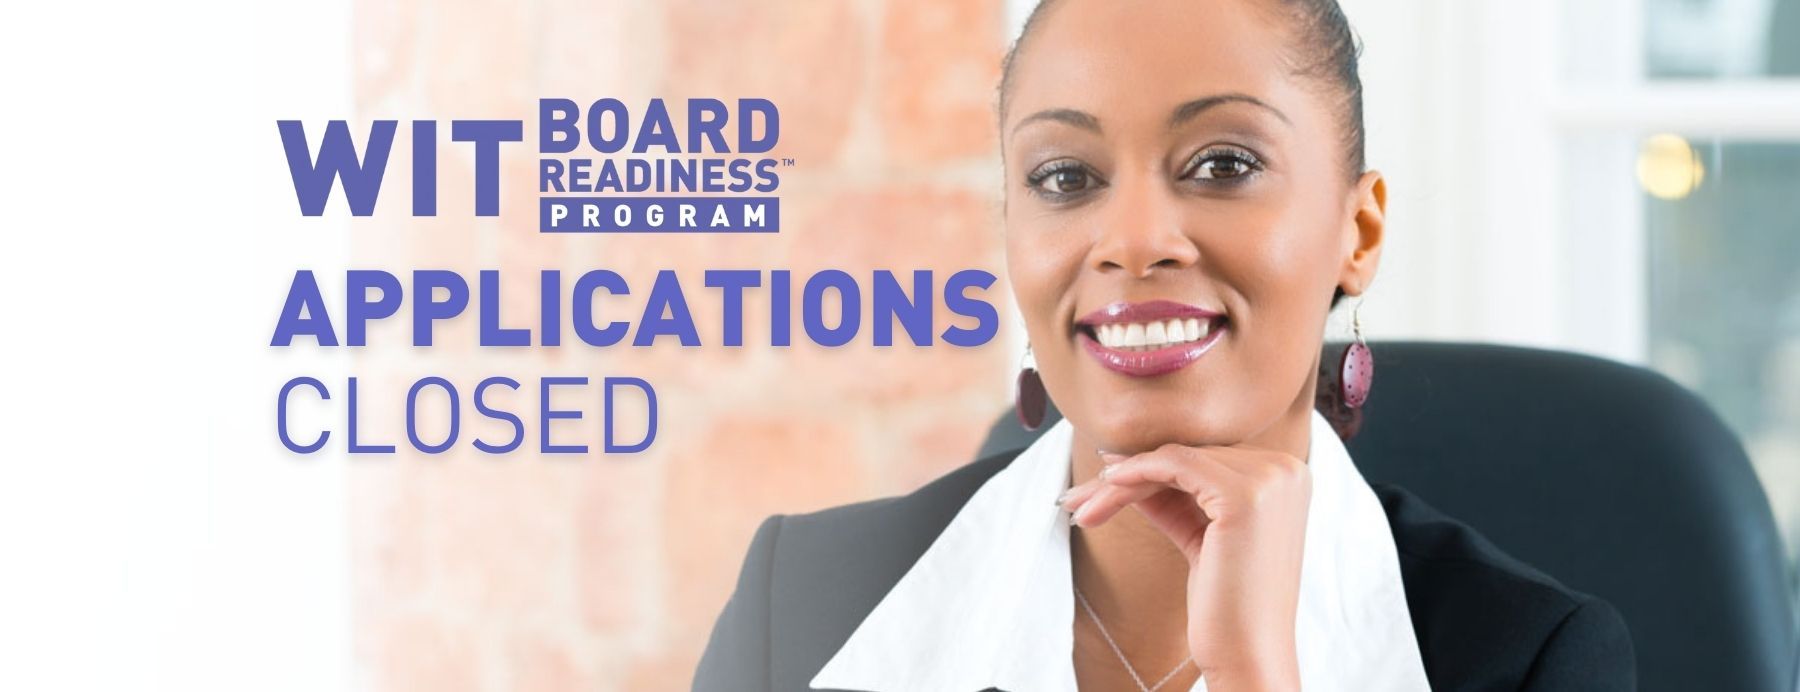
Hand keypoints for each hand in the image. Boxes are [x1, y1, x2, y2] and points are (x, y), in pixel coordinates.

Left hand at [1060, 443, 1310, 690]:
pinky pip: (1174, 466)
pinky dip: (1134, 474)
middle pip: (1188, 458)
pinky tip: (1105, 489)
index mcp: (1288, 477)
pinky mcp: (1245, 495)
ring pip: (1174, 461)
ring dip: (1118, 482)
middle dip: (1126, 477)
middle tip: (1076, 498)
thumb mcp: (1200, 535)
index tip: (1101, 484)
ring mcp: (1270, 479)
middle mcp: (1287, 470)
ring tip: (1079, 507)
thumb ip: (1173, 498)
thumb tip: (1121, 464)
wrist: (1248, 655)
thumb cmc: (1227, 605)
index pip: (1204, 460)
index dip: (1148, 470)